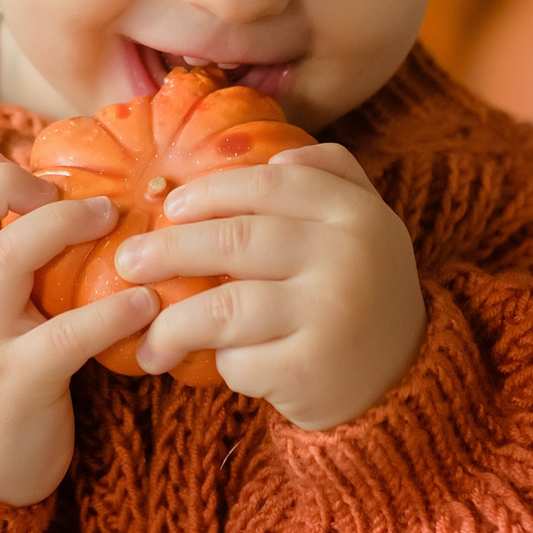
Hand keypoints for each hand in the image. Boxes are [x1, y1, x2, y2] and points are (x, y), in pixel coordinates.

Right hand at [0, 148, 160, 505]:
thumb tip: (65, 203)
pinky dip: (109, 313)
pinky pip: (63, 337)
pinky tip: (144, 304)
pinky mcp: (18, 385)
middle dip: (13, 181)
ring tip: (114, 221)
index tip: (40, 178)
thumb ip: (3, 268)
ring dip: (63, 225)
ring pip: (5, 257)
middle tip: (74, 197)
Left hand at [115, 143, 424, 430]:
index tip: (170, 206)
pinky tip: (217, 367)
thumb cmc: (362, 291)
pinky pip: (239, 361)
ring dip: (172, 323)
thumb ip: (331, 175)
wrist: (404, 382)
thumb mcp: (365, 223)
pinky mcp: (310, 370)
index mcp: (354, 213)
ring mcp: (329, 315)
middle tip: (128, 262)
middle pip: (235, 241)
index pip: (270, 183)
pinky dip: (220, 364)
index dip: (211, 191)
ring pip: (224, 308)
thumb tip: (279, 150)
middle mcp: (346, 257)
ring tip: (147, 338)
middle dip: (169, 250)